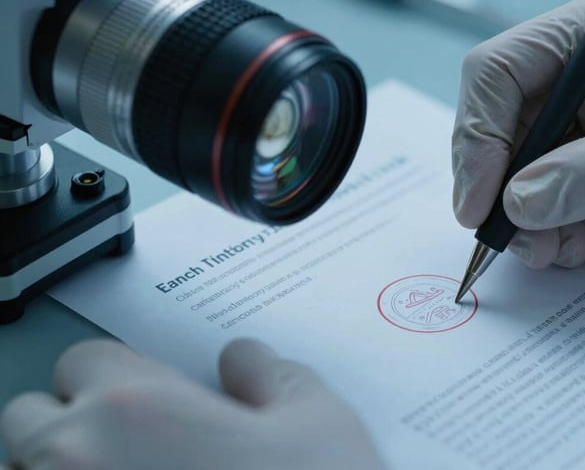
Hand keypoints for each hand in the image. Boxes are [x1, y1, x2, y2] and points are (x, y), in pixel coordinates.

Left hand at [1, 339, 384, 469]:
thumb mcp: (321, 423)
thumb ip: (273, 375)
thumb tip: (243, 359)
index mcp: (134, 407)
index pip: (82, 360)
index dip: (119, 376)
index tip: (148, 402)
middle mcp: (76, 461)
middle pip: (30, 418)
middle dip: (73, 425)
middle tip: (134, 451)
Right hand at [452, 0, 584, 267]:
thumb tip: (516, 205)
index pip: (499, 75)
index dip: (477, 138)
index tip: (480, 204)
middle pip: (504, 132)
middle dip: (510, 196)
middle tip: (527, 245)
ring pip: (526, 175)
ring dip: (540, 222)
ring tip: (574, 250)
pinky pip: (558, 199)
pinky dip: (571, 229)